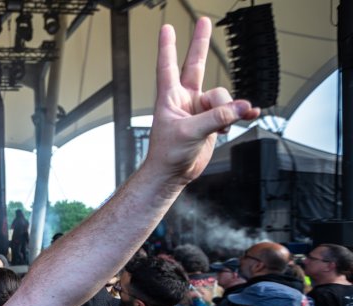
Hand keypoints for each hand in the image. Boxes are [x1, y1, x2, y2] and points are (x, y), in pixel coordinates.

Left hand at [144, 18, 259, 188]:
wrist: (174, 173)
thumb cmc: (168, 153)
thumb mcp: (190, 132)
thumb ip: (216, 118)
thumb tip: (239, 107)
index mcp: (170, 98)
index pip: (168, 66)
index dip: (168, 47)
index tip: (167, 28)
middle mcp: (185, 99)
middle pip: (195, 65)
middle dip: (200, 43)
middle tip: (204, 21)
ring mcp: (200, 109)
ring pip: (222, 96)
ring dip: (229, 109)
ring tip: (222, 127)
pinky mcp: (213, 121)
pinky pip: (232, 110)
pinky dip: (240, 113)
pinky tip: (249, 115)